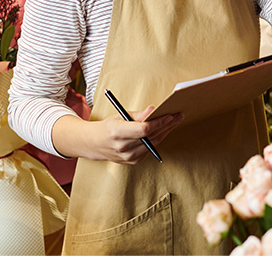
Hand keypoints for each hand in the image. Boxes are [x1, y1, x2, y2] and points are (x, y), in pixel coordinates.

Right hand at [52, 108, 182, 162]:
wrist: (93, 144)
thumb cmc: (108, 127)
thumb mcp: (120, 115)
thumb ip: (138, 114)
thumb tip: (154, 109)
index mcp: (117, 133)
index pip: (144, 129)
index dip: (159, 122)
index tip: (170, 115)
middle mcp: (122, 147)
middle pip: (151, 136)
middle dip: (167, 125)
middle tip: (178, 116)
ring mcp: (127, 157)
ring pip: (153, 144)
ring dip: (165, 132)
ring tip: (174, 122)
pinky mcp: (132, 162)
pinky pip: (149, 150)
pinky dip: (157, 140)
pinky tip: (164, 131)